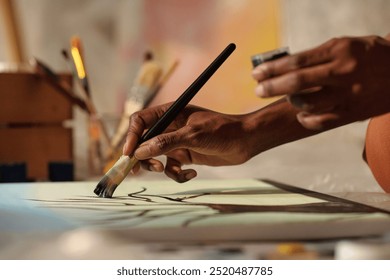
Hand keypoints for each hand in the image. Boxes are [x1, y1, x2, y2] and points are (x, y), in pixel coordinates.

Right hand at [123, 104, 254, 181]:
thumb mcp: (193, 135)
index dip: (131, 136)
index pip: (140, 121)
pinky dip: (178, 174)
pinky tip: (192, 173)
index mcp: (170, 113)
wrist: (245, 142)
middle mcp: (170, 127)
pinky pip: (171, 168)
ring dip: (158, 167)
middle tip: (141, 169)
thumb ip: (166, 143)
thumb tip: (140, 151)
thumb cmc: (222, 131)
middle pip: (143, 141)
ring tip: (168, 170)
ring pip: (155, 157)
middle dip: (141, 156)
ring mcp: (176, 142)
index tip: (129, 154)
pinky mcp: (184, 156)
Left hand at [252, 35, 389, 129]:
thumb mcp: (344, 46)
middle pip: (298, 82)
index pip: (296, 61)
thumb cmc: (368, 55)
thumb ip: (316, 56)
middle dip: (272, 87)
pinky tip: (302, 114)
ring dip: (292, 102)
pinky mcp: (352, 113)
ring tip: (289, 98)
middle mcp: (343, 72)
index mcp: (339, 51)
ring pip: (308, 103)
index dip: (272, 69)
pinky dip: (306, 119)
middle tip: (258, 91)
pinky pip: (321, 121)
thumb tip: (283, 66)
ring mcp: (348, 95)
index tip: (256, 74)